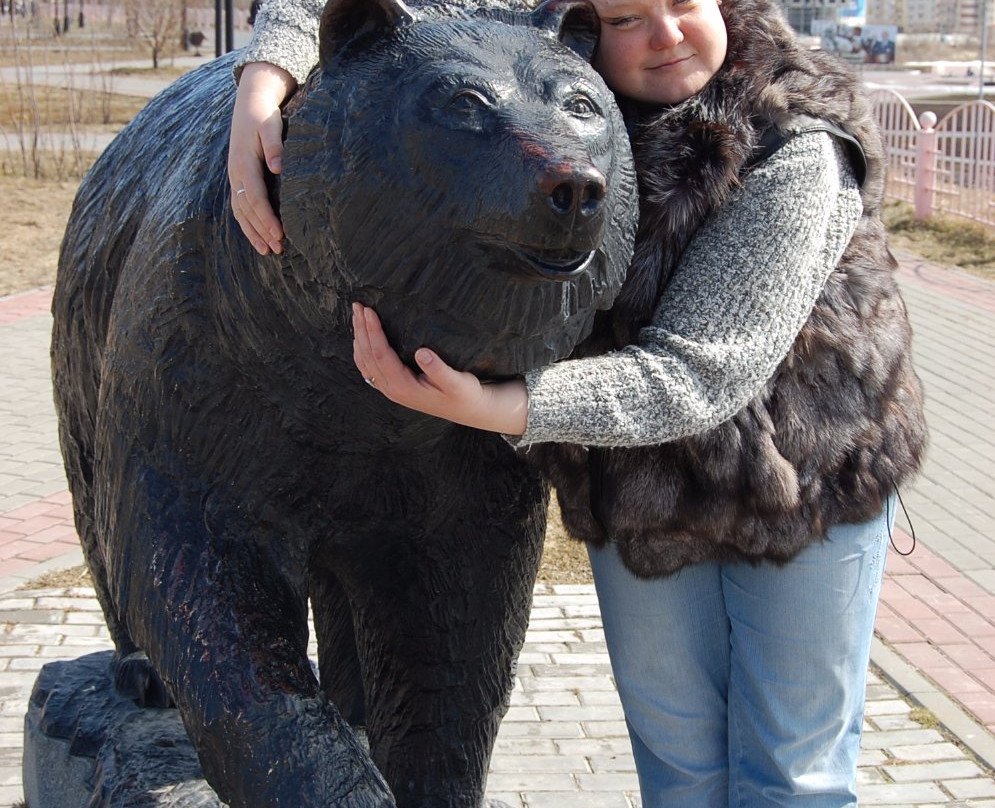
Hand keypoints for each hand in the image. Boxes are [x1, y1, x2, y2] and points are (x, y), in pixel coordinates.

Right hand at [228, 62, 295, 254]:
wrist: (250, 102)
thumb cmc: (264, 115)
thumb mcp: (271, 124)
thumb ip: (274, 145)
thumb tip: (278, 167)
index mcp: (244, 164)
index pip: (255, 198)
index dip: (266, 218)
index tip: (279, 234)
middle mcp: (236, 174)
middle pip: (247, 210)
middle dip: (262, 231)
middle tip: (278, 250)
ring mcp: (234, 177)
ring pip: (241, 211)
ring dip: (254, 232)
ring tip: (268, 251)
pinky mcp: (238, 178)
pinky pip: (239, 206)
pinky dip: (248, 223)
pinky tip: (258, 236)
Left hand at [352, 304, 528, 435]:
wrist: (466, 409)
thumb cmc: (464, 394)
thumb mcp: (458, 383)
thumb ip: (439, 369)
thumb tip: (421, 352)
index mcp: (403, 387)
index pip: (381, 354)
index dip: (373, 331)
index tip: (369, 310)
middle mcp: (392, 389)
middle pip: (367, 356)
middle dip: (361, 329)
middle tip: (357, 305)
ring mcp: (389, 389)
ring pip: (364, 362)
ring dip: (359, 337)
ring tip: (356, 315)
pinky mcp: (392, 386)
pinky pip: (369, 368)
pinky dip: (361, 350)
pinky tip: (361, 337)